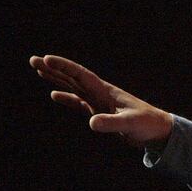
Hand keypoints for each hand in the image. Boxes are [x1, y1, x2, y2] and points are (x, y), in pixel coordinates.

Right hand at [30, 54, 172, 147]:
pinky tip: (54, 94)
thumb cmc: (147, 124)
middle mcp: (100, 93)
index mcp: (106, 91)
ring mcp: (99, 102)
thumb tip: (91, 122)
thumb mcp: (130, 123)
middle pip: (73, 77)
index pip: (81, 75)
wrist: (158, 131)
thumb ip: (111, 123)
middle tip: (33, 60)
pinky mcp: (100, 112)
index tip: (46, 59)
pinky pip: (79, 103)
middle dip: (53, 68)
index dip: (63, 67)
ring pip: (73, 87)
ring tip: (39, 70)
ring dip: (56, 79)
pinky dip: (67, 98)